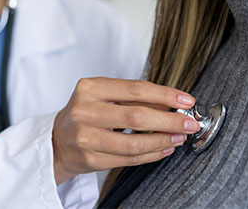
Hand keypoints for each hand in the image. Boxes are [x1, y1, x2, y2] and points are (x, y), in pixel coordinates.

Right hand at [51, 77, 199, 184]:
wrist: (57, 140)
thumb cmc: (87, 113)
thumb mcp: (105, 96)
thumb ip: (135, 97)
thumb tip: (172, 102)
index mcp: (90, 88)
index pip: (135, 89)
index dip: (165, 95)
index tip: (186, 100)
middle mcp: (84, 111)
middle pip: (136, 116)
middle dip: (169, 120)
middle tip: (190, 122)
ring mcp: (85, 138)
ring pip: (133, 142)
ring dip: (162, 140)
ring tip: (179, 137)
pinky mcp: (90, 159)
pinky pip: (128, 159)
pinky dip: (151, 154)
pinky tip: (164, 149)